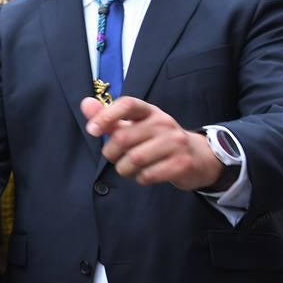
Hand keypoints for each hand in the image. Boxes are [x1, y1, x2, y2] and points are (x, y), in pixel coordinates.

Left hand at [82, 96, 221, 189]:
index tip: (92, 130)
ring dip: (125, 169)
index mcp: (149, 111)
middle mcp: (164, 122)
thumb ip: (109, 117)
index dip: (106, 116)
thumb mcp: (135, 125)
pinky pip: (148, 175)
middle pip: (123, 138)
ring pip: (134, 159)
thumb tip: (85, 104)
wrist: (198, 157)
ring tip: (130, 168)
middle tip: (116, 157)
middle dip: (111, 153)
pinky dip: (140, 179)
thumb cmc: (157, 140)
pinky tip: (145, 174)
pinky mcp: (182, 163)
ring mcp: (175, 142)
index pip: (127, 104)